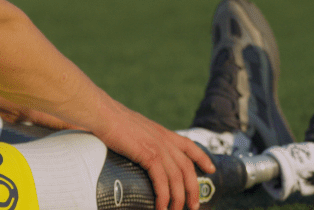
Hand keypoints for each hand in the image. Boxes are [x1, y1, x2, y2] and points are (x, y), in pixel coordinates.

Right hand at [92, 103, 214, 209]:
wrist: (102, 113)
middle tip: (194, 206)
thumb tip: (133, 149)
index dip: (202, 158)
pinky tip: (161, 207)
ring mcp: (158, 147)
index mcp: (161, 132)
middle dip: (193, 189)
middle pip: (187, 168)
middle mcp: (164, 139)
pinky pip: (162, 182)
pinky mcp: (149, 155)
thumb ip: (138, 139)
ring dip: (178, 199)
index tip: (211, 169)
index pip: (189, 145)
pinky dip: (163, 197)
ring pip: (177, 178)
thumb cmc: (109, 119)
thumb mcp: (132, 128)